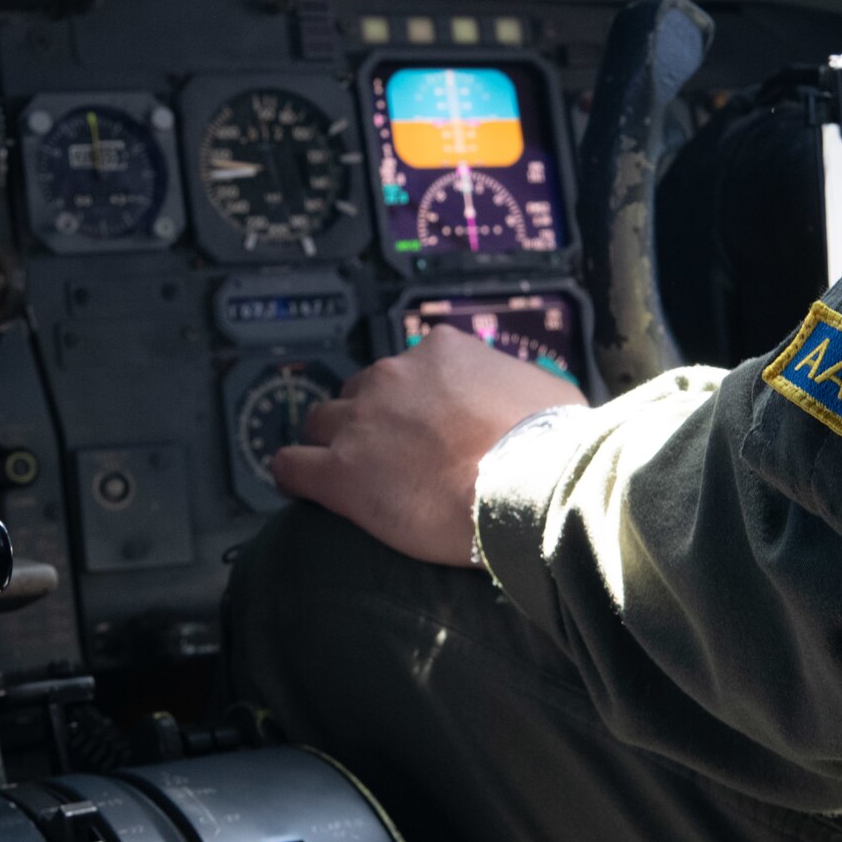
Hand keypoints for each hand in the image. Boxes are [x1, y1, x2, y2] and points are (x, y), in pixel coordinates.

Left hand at [271, 327, 589, 566]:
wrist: (527, 489)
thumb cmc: (549, 447)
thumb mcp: (552, 396)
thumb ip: (523, 389)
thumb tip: (533, 403)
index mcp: (441, 352)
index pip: (408, 369)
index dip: (412, 403)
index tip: (425, 427)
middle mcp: (393, 376)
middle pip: (359, 394)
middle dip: (371, 422)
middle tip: (393, 458)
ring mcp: (361, 422)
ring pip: (320, 423)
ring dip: (331, 445)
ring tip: (348, 474)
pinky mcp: (339, 473)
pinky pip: (290, 465)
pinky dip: (293, 475)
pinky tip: (301, 486)